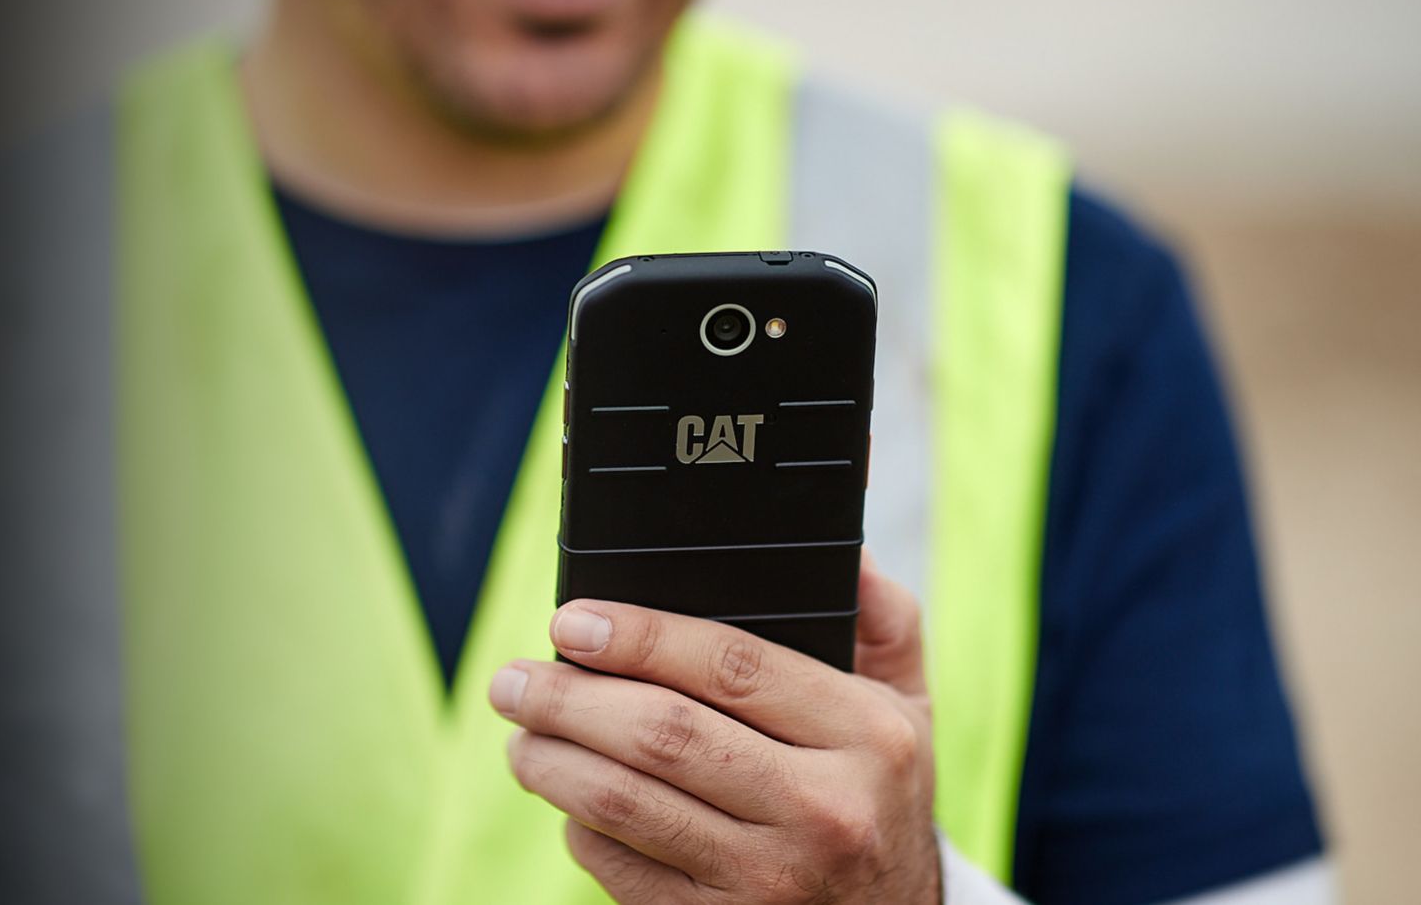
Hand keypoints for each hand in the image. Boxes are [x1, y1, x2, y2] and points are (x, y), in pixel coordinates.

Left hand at [488, 552, 938, 903]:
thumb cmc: (879, 796)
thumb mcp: (908, 706)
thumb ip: (882, 619)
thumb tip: (845, 550)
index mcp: (866, 735)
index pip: (732, 666)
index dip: (638, 636)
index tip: (572, 623)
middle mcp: (822, 810)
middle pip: (661, 735)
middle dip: (566, 699)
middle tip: (512, 681)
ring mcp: (768, 878)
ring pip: (623, 804)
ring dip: (550, 762)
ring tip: (521, 737)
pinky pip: (619, 867)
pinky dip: (578, 827)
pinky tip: (568, 801)